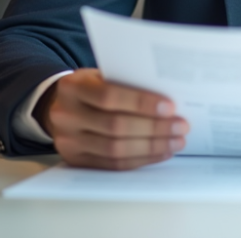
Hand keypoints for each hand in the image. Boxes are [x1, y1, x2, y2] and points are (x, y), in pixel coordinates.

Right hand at [35, 68, 188, 169]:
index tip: (170, 107)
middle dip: (153, 128)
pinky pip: (112, 164)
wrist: (59, 106)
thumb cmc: (91, 87)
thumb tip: (167, 97)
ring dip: (151, 147)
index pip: (109, 96)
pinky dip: (140, 160)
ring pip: (115, 149)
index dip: (141, 103)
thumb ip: (126, 82)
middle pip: (115, 126)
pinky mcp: (76, 160)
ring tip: (176, 141)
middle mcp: (65, 115)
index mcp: (72, 87)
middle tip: (180, 126)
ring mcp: (68, 141)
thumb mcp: (101, 75)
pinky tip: (160, 152)